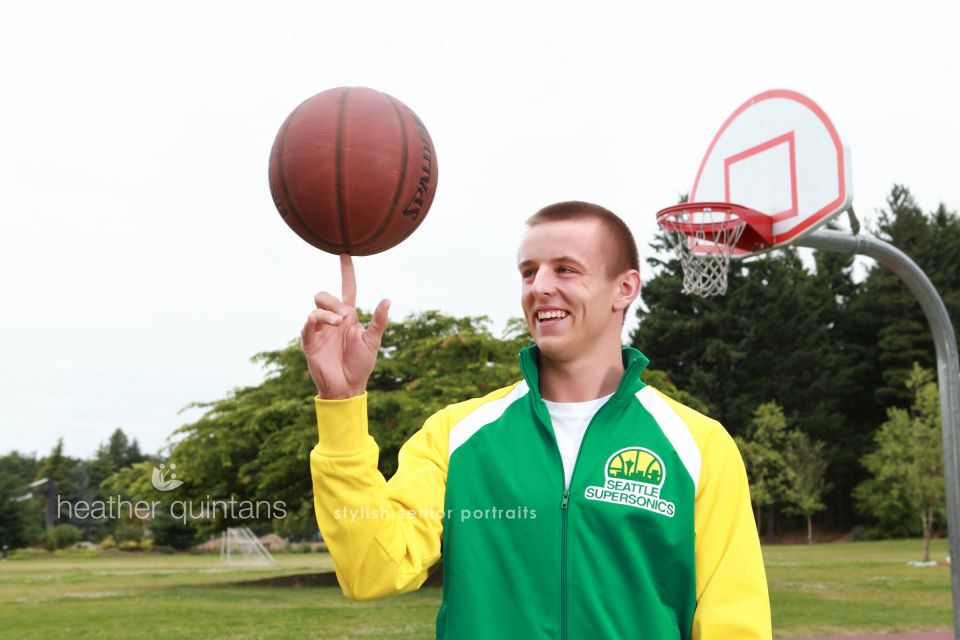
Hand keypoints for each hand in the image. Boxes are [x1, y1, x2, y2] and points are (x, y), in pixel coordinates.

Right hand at [301, 254, 389, 398]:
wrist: (348, 387)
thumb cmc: (361, 364)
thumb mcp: (373, 341)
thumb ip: (379, 321)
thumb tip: (388, 299)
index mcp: (349, 316)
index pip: (347, 288)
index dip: (346, 272)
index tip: (345, 254)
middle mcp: (332, 319)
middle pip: (324, 295)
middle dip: (333, 301)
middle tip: (345, 316)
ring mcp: (319, 330)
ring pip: (316, 307)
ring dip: (327, 312)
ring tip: (338, 324)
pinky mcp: (310, 342)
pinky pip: (306, 325)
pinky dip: (312, 320)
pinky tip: (316, 321)